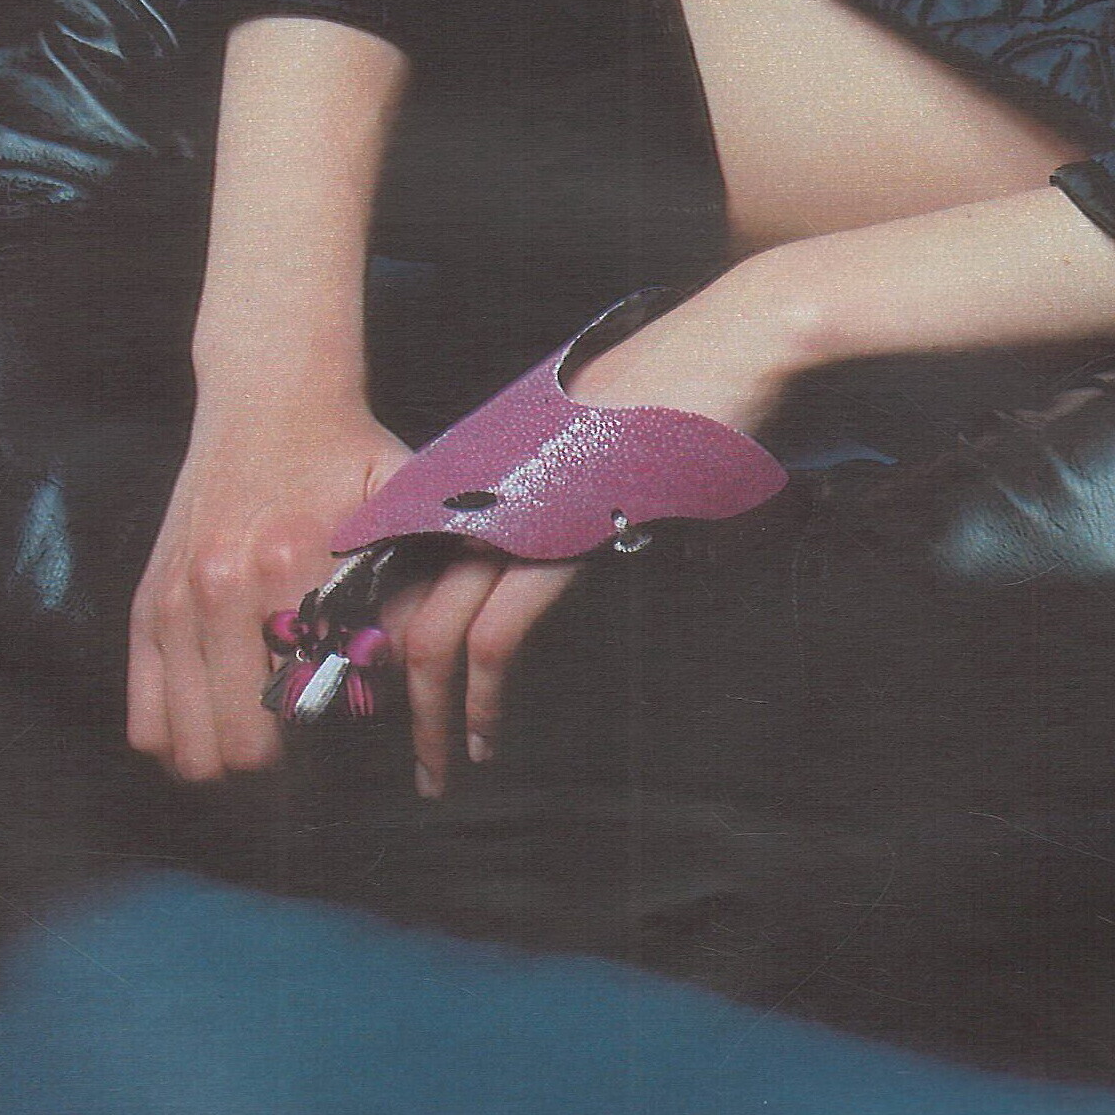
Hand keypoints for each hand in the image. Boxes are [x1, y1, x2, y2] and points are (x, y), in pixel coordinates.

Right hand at [127, 397, 414, 780]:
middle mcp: (222, 588)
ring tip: (264, 732)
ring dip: (227, 755)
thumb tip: (427, 667)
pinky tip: (219, 714)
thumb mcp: (398, 506)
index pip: (310, 705)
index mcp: (293, 565)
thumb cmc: (346, 457)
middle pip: (242, 748)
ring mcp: (175, 601)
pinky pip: (145, 720)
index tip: (356, 710)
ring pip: (188, 748)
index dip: (338, 726)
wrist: (270, 396)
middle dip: (283, 760)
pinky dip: (178, 737)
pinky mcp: (146, 605)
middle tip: (311, 736)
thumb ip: (418, 580)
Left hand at [380, 270, 807, 796]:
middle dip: (393, 691)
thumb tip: (557, 539)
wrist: (726, 344)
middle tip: (407, 752)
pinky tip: (486, 737)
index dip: (388, 629)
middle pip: (401, 605)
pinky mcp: (554, 537)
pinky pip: (494, 637)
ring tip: (436, 770)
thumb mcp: (596, 443)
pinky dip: (482, 699)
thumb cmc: (678, 388)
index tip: (395, 686)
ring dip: (428, 715)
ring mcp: (512, 509)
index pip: (403, 559)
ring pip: (432, 632)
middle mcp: (480, 483)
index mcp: (484, 458)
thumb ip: (558, 489)